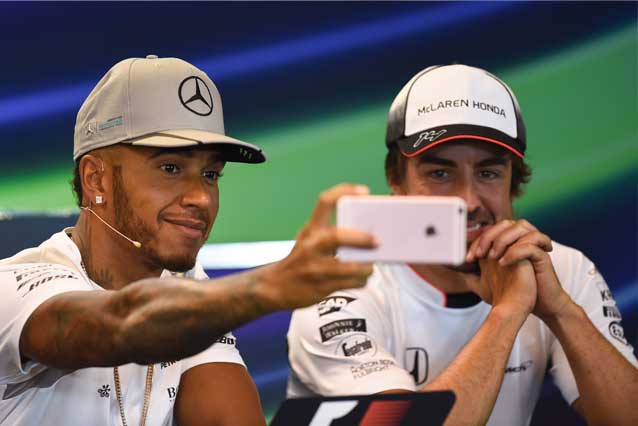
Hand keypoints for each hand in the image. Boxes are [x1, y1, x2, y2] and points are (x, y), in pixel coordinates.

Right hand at [257, 184, 376, 310]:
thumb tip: (368, 233)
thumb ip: (331, 234)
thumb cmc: (302, 258)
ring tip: (372, 265)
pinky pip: (349, 283)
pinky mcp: (320, 287)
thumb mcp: (309, 240)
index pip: (325, 201)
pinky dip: (362, 280)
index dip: (345, 192)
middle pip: (337, 237)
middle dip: (361, 238)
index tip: (365, 191)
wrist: (275, 286)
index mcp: (310, 230)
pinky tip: (363, 278)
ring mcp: (314, 268)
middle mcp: (310, 246)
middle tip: (378, 241)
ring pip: (348, 266)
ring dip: (366, 266)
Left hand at [466, 219, 571, 320]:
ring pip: (521, 227)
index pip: (492, 230)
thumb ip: (474, 274)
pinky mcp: (543, 257)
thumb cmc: (513, 292)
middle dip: (489, 236)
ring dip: (503, 239)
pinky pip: (532, 245)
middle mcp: (521, 241)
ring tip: (492, 257)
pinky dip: (516, 251)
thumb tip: (457, 269)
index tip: (467, 259)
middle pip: (505, 223)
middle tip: (479, 255)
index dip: (477, 241)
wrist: (534, 306)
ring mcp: (534, 246)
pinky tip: (504, 264)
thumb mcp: (488, 283)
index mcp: (509, 243)